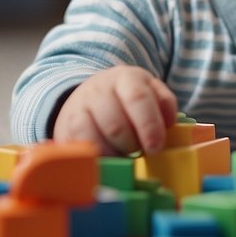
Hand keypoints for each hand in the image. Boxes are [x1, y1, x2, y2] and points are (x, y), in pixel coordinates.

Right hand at [53, 66, 177, 155]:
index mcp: (126, 77)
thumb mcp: (150, 93)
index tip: (156, 147)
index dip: (149, 126)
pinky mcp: (65, 126)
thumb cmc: (129, 100)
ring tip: (124, 156)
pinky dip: (97, 158)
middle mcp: (99, 88)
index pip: (138, 98)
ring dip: (114, 154)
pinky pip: (80, 149)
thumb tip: (170, 124)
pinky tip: (108, 159)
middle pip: (116, 124)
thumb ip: (164, 104)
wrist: (91, 95)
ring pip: (95, 138)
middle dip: (132, 145)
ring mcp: (79, 106)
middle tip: (139, 152)